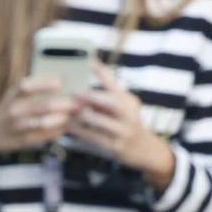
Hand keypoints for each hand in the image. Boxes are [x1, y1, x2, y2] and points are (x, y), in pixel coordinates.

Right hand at [0, 75, 77, 156]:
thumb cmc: (10, 107)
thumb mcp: (16, 94)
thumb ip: (36, 87)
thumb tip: (66, 81)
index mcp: (14, 95)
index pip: (27, 86)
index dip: (45, 83)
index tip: (61, 82)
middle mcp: (15, 110)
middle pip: (43, 106)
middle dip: (66, 103)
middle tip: (82, 100)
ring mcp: (19, 127)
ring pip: (45, 123)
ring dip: (65, 118)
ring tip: (79, 113)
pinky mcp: (24, 141)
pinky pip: (45, 136)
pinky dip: (60, 130)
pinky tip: (71, 125)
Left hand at [71, 64, 173, 188]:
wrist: (144, 149)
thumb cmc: (127, 124)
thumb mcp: (124, 108)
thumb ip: (108, 99)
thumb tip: (84, 90)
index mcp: (129, 101)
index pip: (115, 83)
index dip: (103, 72)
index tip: (90, 61)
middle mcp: (129, 114)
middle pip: (110, 101)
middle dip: (90, 97)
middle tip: (74, 94)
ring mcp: (124, 131)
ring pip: (99, 120)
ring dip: (82, 116)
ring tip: (68, 112)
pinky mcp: (115, 146)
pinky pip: (93, 137)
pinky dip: (80, 132)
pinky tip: (70, 129)